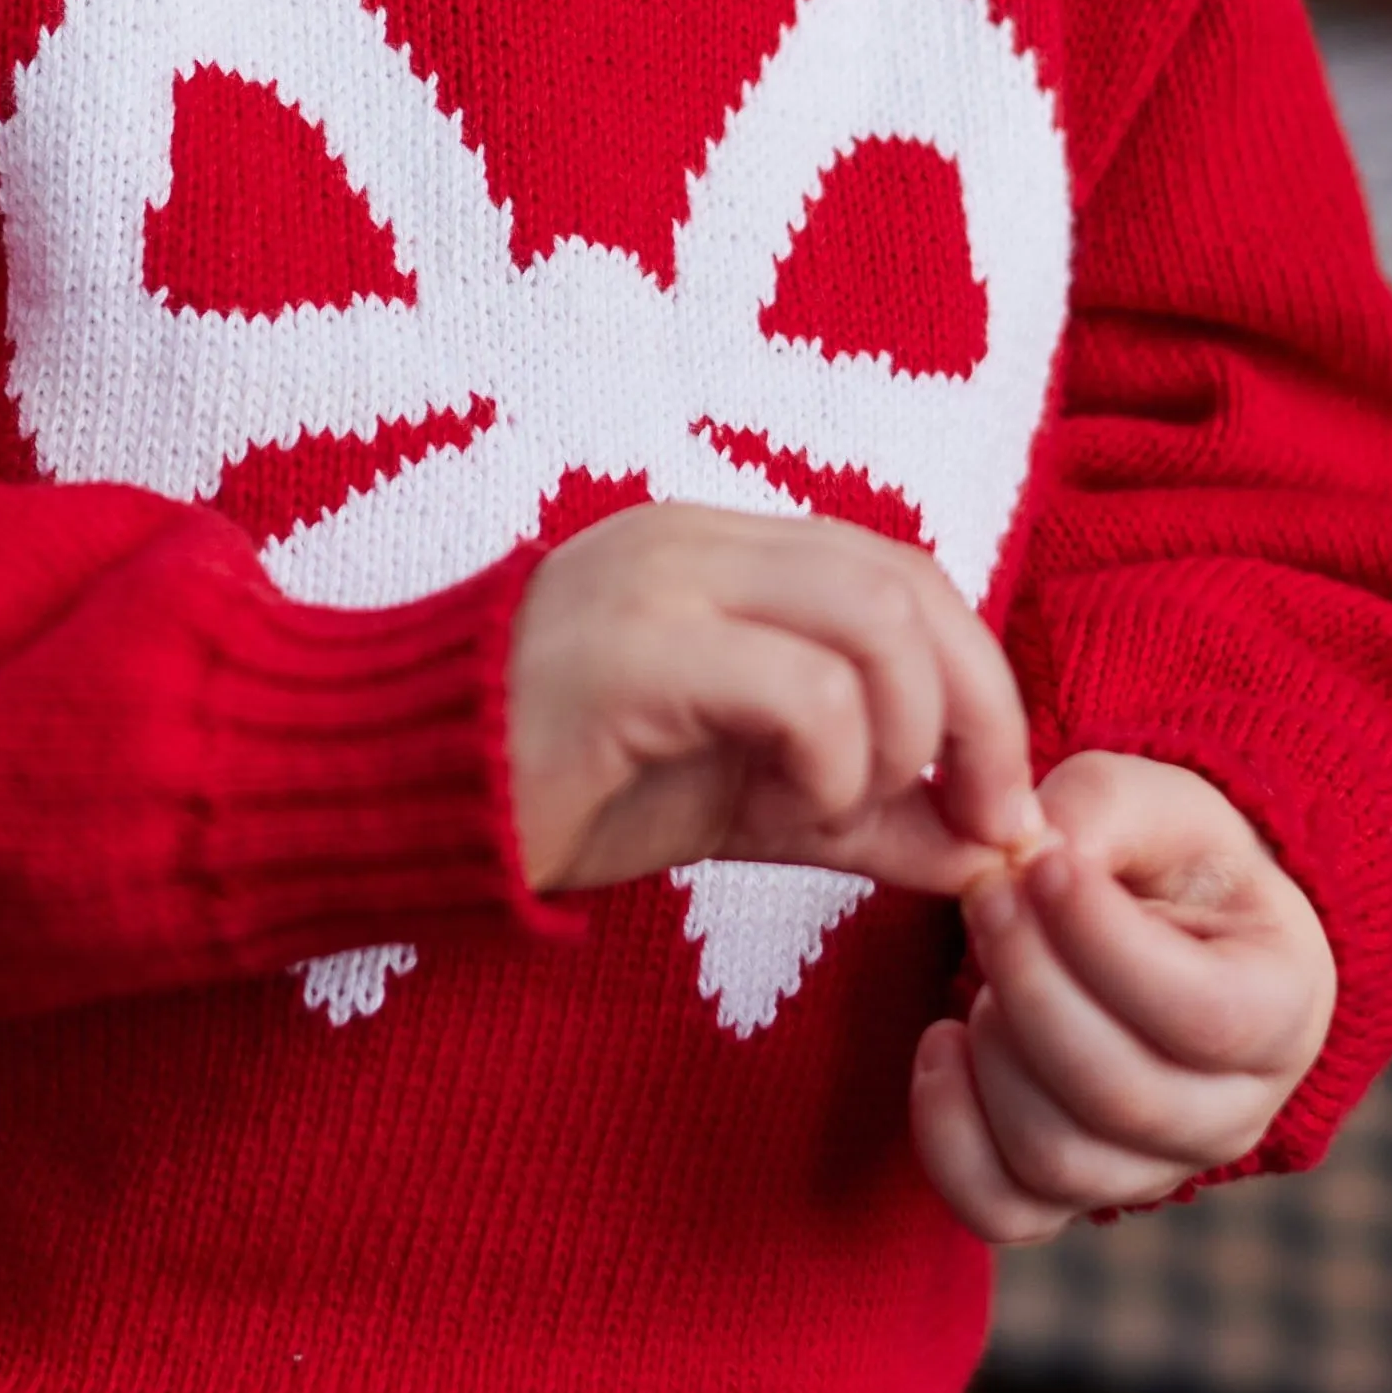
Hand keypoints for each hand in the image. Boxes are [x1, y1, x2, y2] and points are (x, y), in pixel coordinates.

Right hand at [508, 502, 1043, 900]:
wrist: (394, 804)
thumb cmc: (559, 793)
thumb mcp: (745, 801)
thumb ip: (861, 810)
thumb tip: (987, 850)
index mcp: (723, 555)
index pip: (902, 576)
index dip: (978, 682)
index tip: (996, 800)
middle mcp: (698, 542)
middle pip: (909, 584)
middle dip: (977, 711)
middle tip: (982, 818)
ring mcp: (662, 582)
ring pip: (873, 616)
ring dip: (906, 734)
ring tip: (854, 807)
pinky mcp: (634, 649)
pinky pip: (801, 689)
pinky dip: (836, 762)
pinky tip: (792, 806)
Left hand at [908, 751, 1335, 1244]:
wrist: (1159, 931)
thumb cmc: (1166, 863)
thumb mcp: (1154, 805)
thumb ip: (1102, 811)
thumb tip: (1032, 853)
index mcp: (1284, 1008)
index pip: (1200, 1014)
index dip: (1104, 942)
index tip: (1042, 864)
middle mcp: (1235, 1111)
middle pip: (1119, 1095)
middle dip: (1030, 986)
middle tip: (987, 897)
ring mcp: (1156, 1169)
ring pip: (1056, 1157)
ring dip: (992, 1051)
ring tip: (982, 967)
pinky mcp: (1075, 1197)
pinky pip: (999, 1210)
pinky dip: (946, 1135)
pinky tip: (938, 1042)